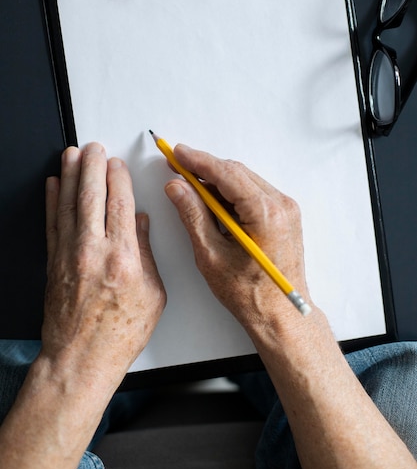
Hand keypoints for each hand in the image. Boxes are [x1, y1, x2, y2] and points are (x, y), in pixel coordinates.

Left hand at [41, 142, 165, 391]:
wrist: (80, 359)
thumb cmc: (119, 333)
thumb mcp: (153, 295)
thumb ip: (146, 254)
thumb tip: (141, 224)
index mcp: (124, 258)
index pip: (120, 205)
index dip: (118, 179)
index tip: (117, 164)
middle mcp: (93, 251)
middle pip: (92, 197)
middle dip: (92, 166)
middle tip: (93, 147)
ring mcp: (69, 255)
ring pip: (69, 204)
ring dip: (70, 175)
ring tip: (72, 154)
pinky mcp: (54, 263)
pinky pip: (52, 223)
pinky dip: (52, 201)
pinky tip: (53, 184)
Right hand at [165, 144, 310, 335]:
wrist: (280, 315)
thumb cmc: (250, 294)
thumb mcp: (211, 254)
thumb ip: (192, 215)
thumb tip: (177, 187)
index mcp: (265, 213)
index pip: (226, 174)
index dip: (198, 161)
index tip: (176, 153)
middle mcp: (281, 206)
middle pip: (236, 173)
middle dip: (205, 168)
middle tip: (176, 167)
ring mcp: (286, 210)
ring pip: (244, 181)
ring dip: (217, 180)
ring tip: (189, 186)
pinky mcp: (284, 216)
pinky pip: (254, 193)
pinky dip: (231, 193)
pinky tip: (212, 201)